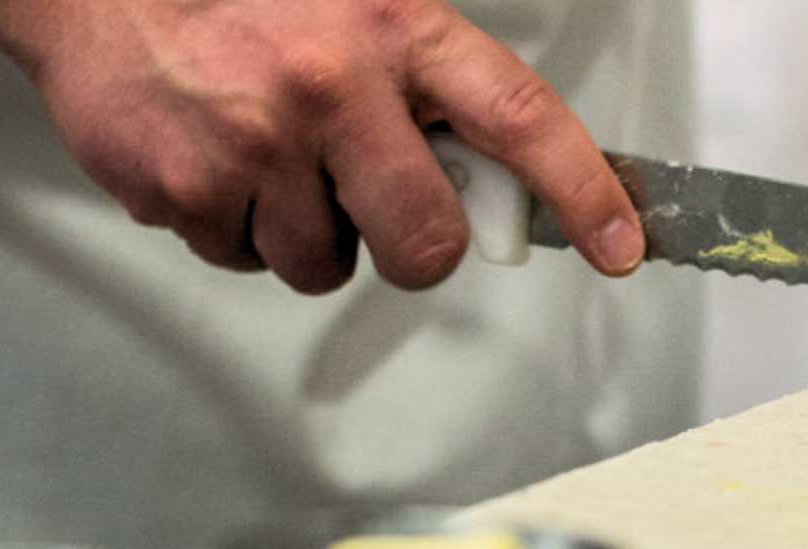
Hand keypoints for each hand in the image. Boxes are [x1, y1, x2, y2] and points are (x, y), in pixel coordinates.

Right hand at [0, 0, 642, 293]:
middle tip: (376, 204)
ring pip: (328, 264)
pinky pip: (244, 259)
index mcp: (392, 25)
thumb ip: (431, 84)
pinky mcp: (186, 189)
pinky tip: (215, 160)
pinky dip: (234, 226)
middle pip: (426, 244)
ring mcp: (255, 142)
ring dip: (307, 231)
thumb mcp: (356, 3)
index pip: (518, 119)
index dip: (580, 191)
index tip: (621, 246)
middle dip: (413, 248)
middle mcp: (331, 83)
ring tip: (269, 153)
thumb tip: (511, 179)